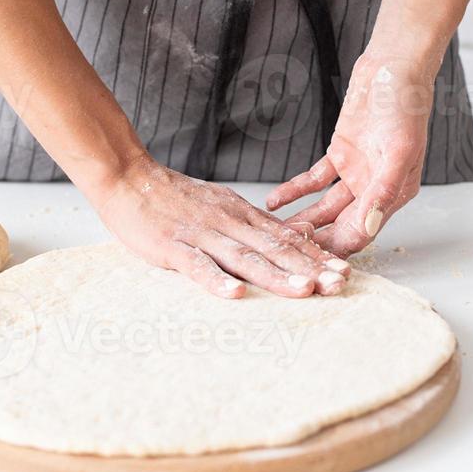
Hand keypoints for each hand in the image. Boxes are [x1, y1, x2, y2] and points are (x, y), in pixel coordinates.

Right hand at [95, 152, 350, 298]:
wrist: (128, 177)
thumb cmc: (173, 198)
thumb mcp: (222, 204)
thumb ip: (255, 224)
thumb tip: (298, 235)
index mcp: (240, 213)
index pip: (286, 237)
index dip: (317, 255)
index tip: (344, 272)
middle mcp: (228, 222)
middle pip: (275, 248)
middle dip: (310, 268)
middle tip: (339, 284)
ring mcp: (201, 234)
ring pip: (245, 257)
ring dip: (277, 275)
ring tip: (304, 291)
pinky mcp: (173, 245)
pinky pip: (197, 265)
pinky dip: (216, 280)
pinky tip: (235, 294)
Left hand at [266, 53, 433, 256]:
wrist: (393, 66)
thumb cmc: (404, 104)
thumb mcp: (398, 149)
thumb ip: (383, 189)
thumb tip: (369, 226)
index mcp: (395, 193)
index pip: (362, 232)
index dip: (337, 247)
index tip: (310, 260)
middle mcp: (375, 188)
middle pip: (341, 224)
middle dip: (315, 238)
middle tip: (284, 250)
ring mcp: (356, 172)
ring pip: (324, 206)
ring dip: (302, 218)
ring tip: (274, 232)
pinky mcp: (340, 154)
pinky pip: (314, 180)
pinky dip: (295, 190)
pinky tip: (275, 201)